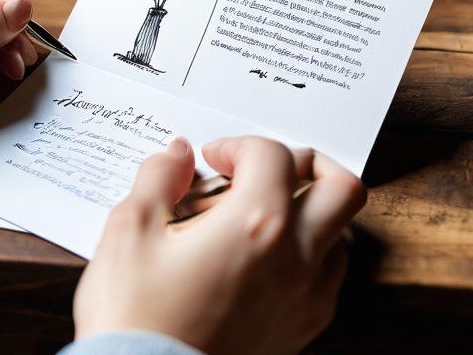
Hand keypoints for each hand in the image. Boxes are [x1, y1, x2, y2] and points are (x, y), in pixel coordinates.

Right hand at [73, 135, 365, 354]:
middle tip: (264, 169)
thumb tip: (178, 155)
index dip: (237, 145)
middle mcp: (295, 257)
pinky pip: (329, 275)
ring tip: (260, 214)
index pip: (273, 154)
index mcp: (254, 223)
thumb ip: (159, 178)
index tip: (210, 159)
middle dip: (306, 163)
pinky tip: (265, 258)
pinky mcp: (303, 327)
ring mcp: (306, 296)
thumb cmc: (135, 316)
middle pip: (341, 186)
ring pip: (342, 233)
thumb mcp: (130, 230)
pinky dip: (309, 253)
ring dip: (310, 211)